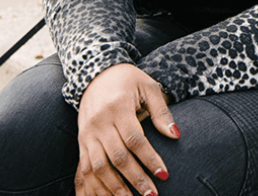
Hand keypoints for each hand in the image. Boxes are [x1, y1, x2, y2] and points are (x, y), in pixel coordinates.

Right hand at [75, 63, 179, 195]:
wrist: (96, 74)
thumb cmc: (129, 80)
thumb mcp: (149, 87)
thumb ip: (162, 112)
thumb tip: (176, 135)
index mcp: (118, 108)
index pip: (135, 139)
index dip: (150, 159)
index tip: (165, 174)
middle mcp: (99, 123)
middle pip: (116, 157)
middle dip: (135, 178)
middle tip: (152, 195)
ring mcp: (87, 134)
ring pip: (98, 168)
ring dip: (114, 188)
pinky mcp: (81, 142)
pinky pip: (84, 169)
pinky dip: (94, 187)